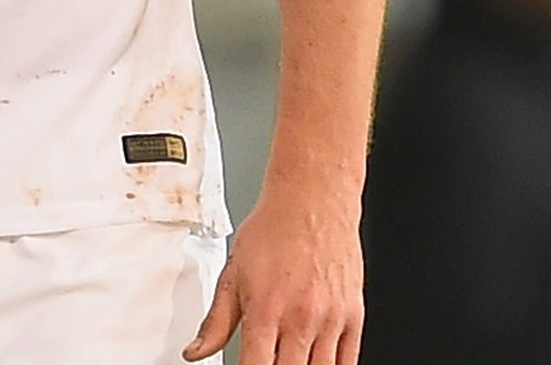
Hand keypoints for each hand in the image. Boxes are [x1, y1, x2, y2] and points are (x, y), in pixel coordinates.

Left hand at [185, 180, 363, 364]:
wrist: (312, 202)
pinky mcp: (354, 316)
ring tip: (288, 360)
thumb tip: (195, 352)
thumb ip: (216, 321)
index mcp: (265, 310)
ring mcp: (331, 320)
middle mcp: (300, 318)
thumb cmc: (273, 231)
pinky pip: (348, 362)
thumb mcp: (232, 274)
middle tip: (268, 360)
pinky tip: (317, 363)